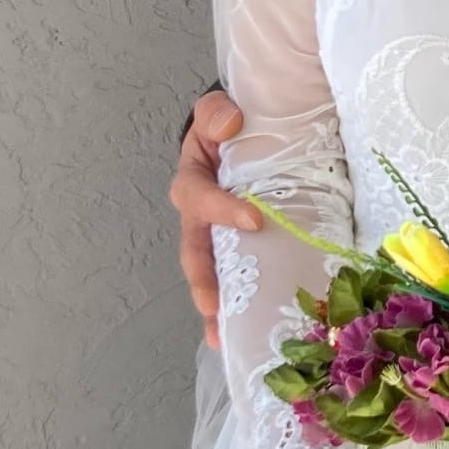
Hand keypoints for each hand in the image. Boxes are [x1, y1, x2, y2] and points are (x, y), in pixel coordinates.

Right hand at [170, 89, 261, 348]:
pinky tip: (246, 327)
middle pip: (195, 253)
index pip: (201, 199)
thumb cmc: (226, 122)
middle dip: (203, 284)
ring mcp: (217, 232)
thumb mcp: (216, 110)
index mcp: (193, 181)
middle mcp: (199, 214)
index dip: (222, 210)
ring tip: (225, 338)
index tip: (255, 220)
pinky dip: (238, 299)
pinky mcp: (239, 242)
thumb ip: (216, 111)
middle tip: (215, 312)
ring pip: (212, 272)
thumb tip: (228, 124)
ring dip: (217, 304)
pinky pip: (237, 272)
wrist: (241, 129)